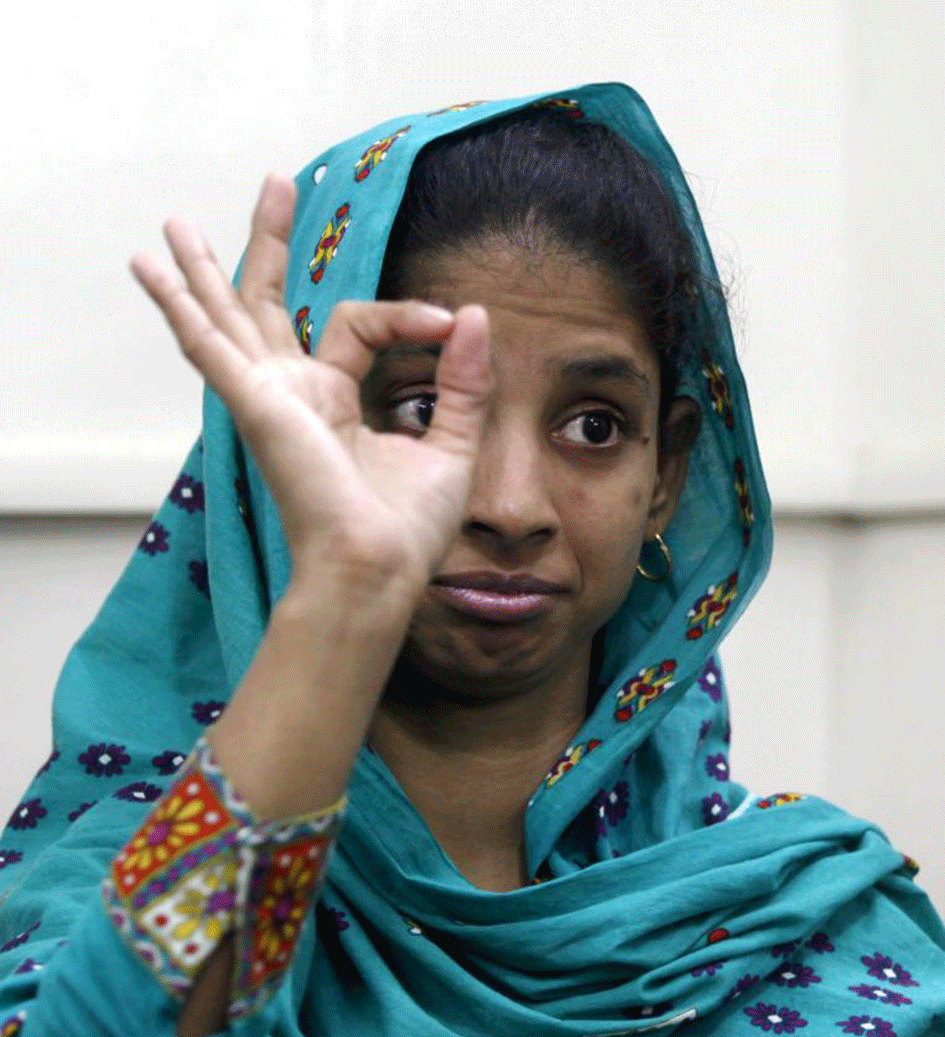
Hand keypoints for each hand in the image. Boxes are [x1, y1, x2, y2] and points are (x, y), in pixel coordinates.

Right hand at [129, 173, 493, 601]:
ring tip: (175, 224)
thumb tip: (473, 315)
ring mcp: (268, 398)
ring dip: (202, 269)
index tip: (448, 321)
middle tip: (276, 185)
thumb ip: (462, 381)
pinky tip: (150, 270)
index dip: (404, 312)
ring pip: (228, 316)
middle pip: (269, 304)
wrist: (378, 568)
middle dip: (268, 245)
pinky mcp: (255, 404)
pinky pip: (208, 345)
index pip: (357, 323)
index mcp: (333, 402)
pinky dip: (178, 307)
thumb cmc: (407, 528)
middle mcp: (293, 395)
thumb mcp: (452, 443)